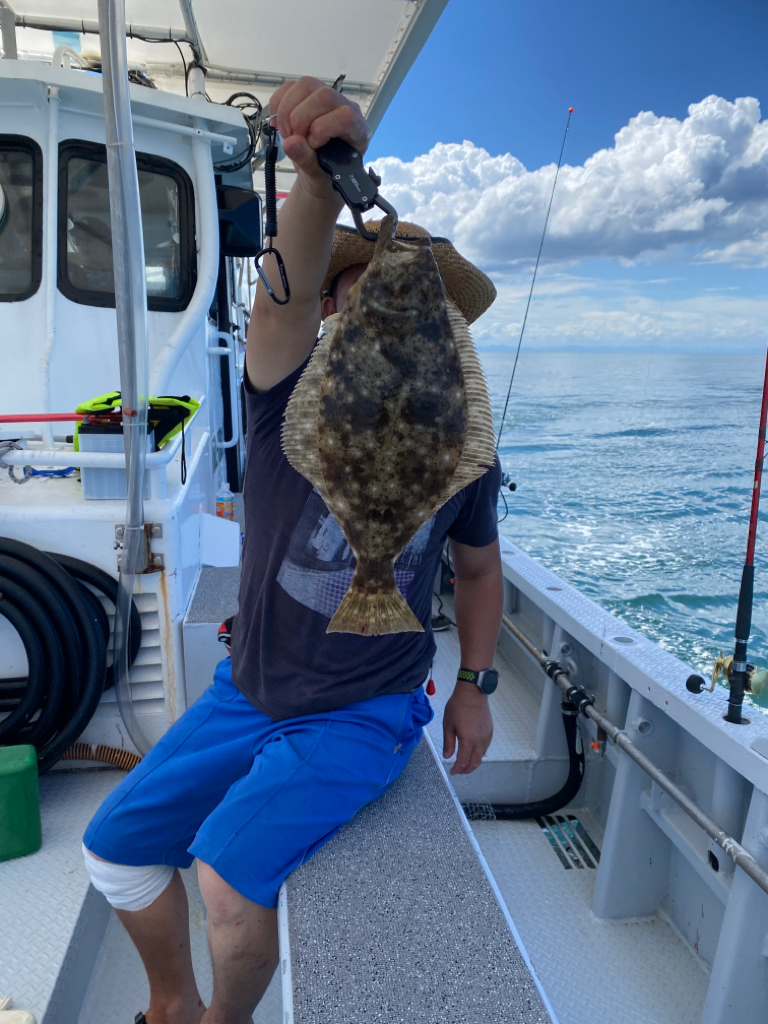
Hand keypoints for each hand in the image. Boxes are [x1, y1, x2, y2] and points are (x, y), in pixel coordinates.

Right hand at [270, 76, 371, 198]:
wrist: (318, 173)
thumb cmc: (325, 176)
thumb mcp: (318, 176)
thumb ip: (307, 160)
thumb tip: (290, 142)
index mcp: (358, 131)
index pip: (346, 116)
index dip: (323, 128)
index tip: (311, 145)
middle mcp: (346, 108)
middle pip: (324, 95)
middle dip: (300, 118)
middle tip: (293, 139)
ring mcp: (327, 97)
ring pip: (306, 85)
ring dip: (287, 109)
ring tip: (286, 132)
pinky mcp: (309, 95)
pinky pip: (290, 86)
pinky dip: (278, 103)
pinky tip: (278, 123)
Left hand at [442, 681, 493, 774]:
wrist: (473, 692)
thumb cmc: (458, 706)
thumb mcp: (448, 724)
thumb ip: (448, 742)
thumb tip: (447, 756)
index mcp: (468, 740)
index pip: (463, 761)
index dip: (457, 769)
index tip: (452, 772)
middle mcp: (479, 740)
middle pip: (475, 762)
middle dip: (466, 770)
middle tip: (459, 771)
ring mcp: (486, 736)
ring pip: (481, 756)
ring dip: (473, 762)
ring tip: (465, 762)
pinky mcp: (490, 731)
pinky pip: (485, 747)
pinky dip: (479, 753)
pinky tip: (472, 751)